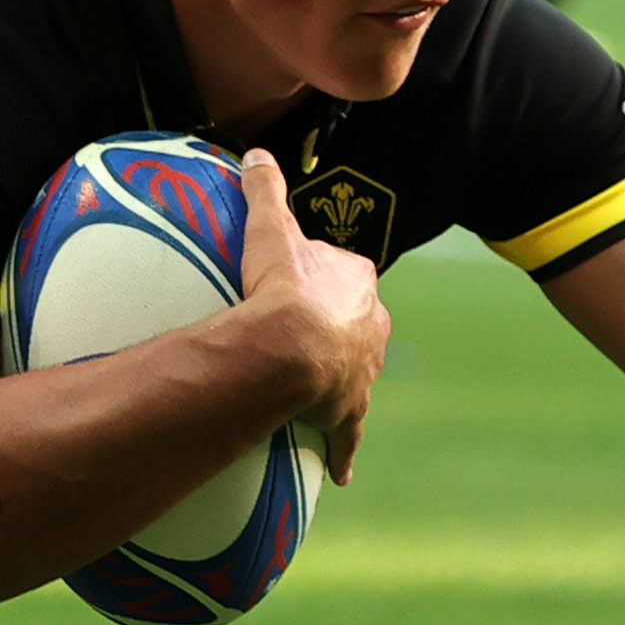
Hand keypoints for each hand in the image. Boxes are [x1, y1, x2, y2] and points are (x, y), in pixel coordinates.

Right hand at [229, 148, 388, 484]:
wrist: (291, 348)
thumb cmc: (284, 286)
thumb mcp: (271, 229)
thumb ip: (265, 190)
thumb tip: (254, 153)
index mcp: (356, 283)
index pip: (346, 273)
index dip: (323, 276)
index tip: (300, 282)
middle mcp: (370, 328)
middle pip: (356, 325)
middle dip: (337, 330)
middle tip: (302, 336)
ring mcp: (362, 373)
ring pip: (355, 375)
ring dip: (340, 382)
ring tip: (314, 390)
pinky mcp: (348, 413)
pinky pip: (348, 434)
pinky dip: (344, 449)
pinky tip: (344, 470)